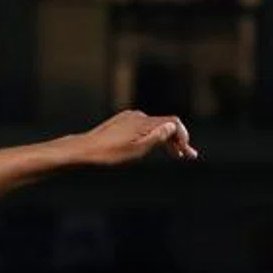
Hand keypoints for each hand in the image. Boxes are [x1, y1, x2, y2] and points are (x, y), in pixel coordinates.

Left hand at [72, 110, 197, 164]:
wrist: (85, 149)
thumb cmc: (109, 154)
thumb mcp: (136, 150)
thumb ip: (155, 138)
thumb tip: (171, 127)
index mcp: (144, 122)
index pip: (172, 123)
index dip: (183, 136)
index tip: (188, 152)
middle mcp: (138, 116)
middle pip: (165, 125)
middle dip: (177, 140)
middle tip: (187, 156)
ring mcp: (130, 118)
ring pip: (155, 126)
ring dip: (166, 139)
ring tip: (175, 154)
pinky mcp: (123, 122)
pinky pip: (145, 127)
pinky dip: (154, 136)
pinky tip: (155, 147)